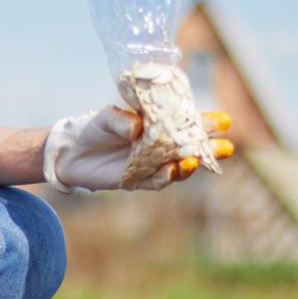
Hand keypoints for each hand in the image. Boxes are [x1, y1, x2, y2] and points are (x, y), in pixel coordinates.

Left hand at [43, 106, 232, 192]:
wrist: (70, 153)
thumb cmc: (92, 128)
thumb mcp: (106, 117)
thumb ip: (121, 119)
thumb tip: (138, 128)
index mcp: (157, 125)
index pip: (186, 123)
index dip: (207, 123)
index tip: (225, 121)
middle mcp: (158, 146)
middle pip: (190, 148)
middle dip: (209, 149)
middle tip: (227, 147)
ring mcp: (150, 164)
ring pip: (178, 167)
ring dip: (190, 165)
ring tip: (194, 160)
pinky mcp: (137, 180)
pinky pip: (156, 181)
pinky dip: (165, 177)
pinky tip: (171, 170)